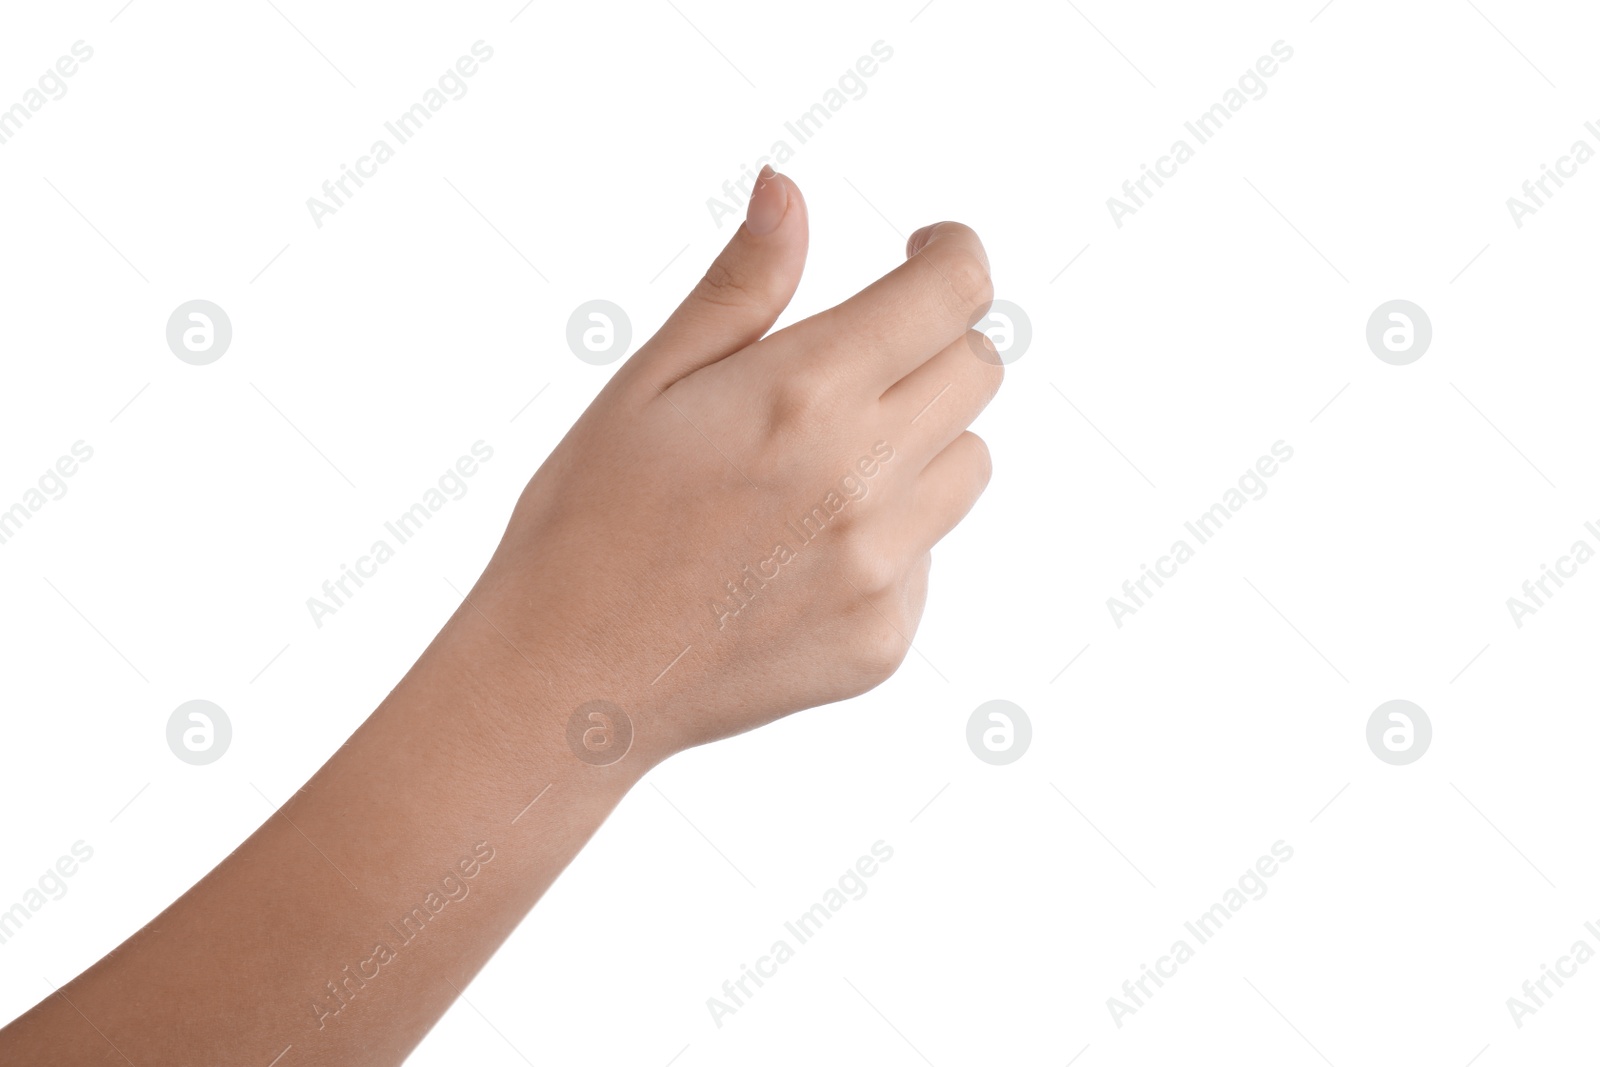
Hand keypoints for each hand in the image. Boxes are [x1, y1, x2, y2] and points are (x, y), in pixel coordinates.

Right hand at [470, 167, 1001, 762]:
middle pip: (978, 370)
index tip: (926, 253)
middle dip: (934, 344)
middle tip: (858, 363)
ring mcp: (883, 569)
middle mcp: (865, 480)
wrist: (566, 678)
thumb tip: (788, 191)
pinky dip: (891, 536)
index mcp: (805, 394)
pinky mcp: (886, 638)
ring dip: (922, 443)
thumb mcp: (648, 383)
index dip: (952, 254)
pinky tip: (800, 552)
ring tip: (821, 467)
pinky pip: (930, 556)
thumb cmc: (588, 518)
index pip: (954, 292)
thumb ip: (741, 287)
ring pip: (969, 465)